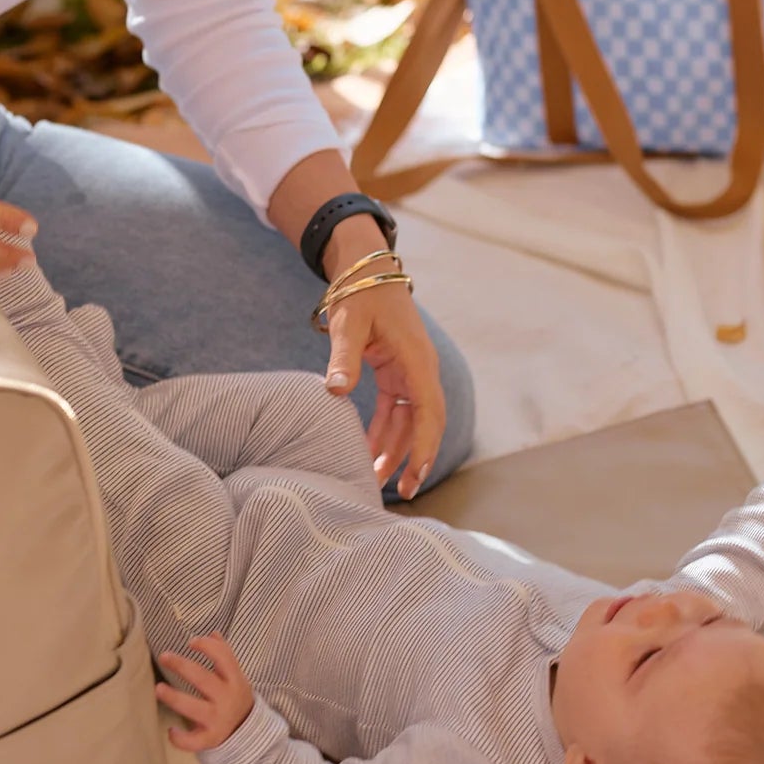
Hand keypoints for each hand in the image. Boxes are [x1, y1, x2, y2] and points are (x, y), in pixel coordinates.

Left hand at [155, 633, 254, 752]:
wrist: (246, 731)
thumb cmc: (234, 696)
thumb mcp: (235, 675)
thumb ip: (224, 655)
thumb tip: (213, 633)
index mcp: (235, 680)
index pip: (224, 658)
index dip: (208, 647)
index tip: (191, 642)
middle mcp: (227, 699)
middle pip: (203, 679)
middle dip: (182, 666)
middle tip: (164, 656)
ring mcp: (218, 720)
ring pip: (194, 708)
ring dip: (174, 698)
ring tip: (158, 688)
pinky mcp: (209, 739)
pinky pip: (193, 741)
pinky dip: (181, 738)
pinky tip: (171, 730)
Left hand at [321, 219, 445, 498]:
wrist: (366, 270)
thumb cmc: (361, 294)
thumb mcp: (349, 324)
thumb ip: (343, 358)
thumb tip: (334, 391)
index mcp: (417, 361)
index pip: (429, 413)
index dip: (423, 447)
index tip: (414, 476)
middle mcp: (421, 371)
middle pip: (424, 424)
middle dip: (414, 459)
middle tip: (401, 493)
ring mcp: (410, 373)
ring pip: (408, 422)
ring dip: (396, 450)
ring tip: (376, 481)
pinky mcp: (397, 373)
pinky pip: (395, 411)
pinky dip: (383, 433)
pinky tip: (368, 453)